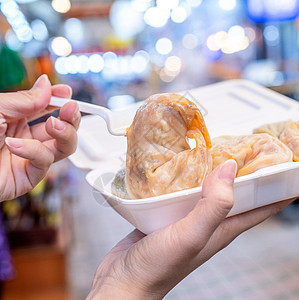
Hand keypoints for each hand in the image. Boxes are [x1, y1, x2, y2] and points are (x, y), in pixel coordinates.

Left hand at [0, 74, 80, 201]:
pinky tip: (15, 145)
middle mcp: (26, 138)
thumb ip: (24, 100)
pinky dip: (34, 152)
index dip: (59, 100)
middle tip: (71, 109)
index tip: (67, 93)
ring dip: (65, 133)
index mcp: (15, 120)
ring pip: (63, 147)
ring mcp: (29, 158)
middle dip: (71, 118)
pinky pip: (44, 162)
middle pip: (61, 128)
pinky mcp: (28, 176)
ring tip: (54, 124)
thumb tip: (46, 85)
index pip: (45, 109)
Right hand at [87, 160, 293, 298]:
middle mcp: (209, 221)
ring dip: (214, 171)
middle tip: (250, 146)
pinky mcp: (167, 213)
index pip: (262, 206)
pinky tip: (179, 166)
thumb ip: (213, 205)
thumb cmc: (158, 266)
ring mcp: (188, 217)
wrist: (124, 281)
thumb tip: (230, 169)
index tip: (287, 166)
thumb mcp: (191, 236)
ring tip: (216, 149)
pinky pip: (182, 190)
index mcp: (223, 228)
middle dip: (247, 172)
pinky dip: (185, 177)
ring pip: (207, 189)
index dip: (278, 187)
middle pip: (236, 193)